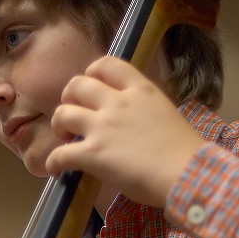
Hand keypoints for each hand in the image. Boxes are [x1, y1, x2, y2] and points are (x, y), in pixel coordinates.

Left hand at [46, 55, 202, 206]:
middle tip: (74, 117)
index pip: (106, 64)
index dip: (91, 74)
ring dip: (58, 125)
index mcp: (140, 90)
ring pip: (62, 113)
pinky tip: (56, 170)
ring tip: (66, 139)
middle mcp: (117, 102)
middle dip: (69, 98)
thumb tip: (127, 124)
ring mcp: (102, 127)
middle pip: (77, 84)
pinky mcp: (92, 153)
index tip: (90, 89)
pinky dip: (52, 162)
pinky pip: (59, 154)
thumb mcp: (165, 114)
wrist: (186, 173)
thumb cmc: (183, 151)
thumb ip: (142, 111)